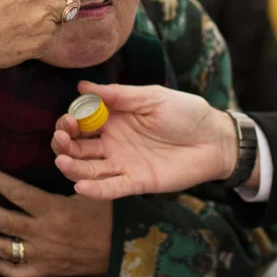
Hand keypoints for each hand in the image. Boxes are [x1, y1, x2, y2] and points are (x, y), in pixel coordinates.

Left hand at [0, 166, 112, 276]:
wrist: (122, 251)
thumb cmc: (106, 216)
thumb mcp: (89, 191)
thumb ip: (68, 177)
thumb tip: (53, 154)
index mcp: (54, 210)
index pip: (18, 193)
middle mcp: (43, 234)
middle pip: (2, 220)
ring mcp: (41, 256)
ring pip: (1, 248)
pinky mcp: (43, 272)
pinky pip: (13, 272)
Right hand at [52, 81, 239, 200]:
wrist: (214, 139)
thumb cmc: (186, 113)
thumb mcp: (151, 97)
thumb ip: (118, 95)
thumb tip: (82, 86)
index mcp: (115, 119)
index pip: (82, 122)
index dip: (70, 122)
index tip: (68, 119)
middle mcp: (113, 143)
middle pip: (79, 147)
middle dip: (64, 143)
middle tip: (61, 138)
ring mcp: (123, 163)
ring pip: (89, 169)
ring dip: (72, 168)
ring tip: (63, 161)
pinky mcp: (137, 182)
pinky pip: (112, 188)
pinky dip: (95, 190)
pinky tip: (80, 187)